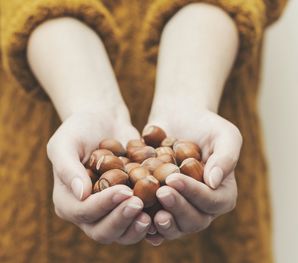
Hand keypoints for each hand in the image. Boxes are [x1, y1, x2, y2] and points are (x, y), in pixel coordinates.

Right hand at [47, 109, 151, 243]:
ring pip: (123, 233)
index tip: (124, 191)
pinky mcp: (129, 205)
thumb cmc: (81, 128)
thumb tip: (81, 194)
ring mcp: (111, 211)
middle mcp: (88, 213)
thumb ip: (68, 167)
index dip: (103, 205)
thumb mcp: (66, 142)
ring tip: (151, 216)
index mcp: (68, 201)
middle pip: (102, 231)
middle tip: (139, 203)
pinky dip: (152, 221)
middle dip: (121, 220)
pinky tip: (164, 213)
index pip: (83, 212)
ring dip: (136, 227)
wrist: (105, 120)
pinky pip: (139, 221)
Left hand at [145, 107, 241, 244]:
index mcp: (223, 193)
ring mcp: (182, 210)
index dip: (194, 193)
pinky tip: (138, 220)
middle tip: (160, 191)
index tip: (174, 178)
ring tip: (151, 213)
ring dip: (164, 224)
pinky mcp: (162, 208)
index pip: (212, 201)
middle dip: (177, 208)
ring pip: (176, 227)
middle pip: (195, 220)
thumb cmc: (206, 125)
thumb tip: (213, 182)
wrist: (179, 120)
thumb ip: (226, 157)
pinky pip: (156, 225)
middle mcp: (203, 207)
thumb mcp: (224, 134)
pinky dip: (148, 227)